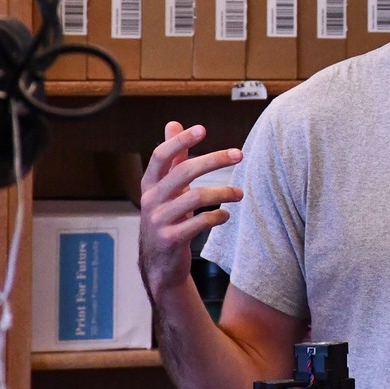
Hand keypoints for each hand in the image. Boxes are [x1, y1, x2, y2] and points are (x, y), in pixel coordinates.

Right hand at [139, 121, 243, 305]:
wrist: (159, 265)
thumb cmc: (167, 218)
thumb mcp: (166, 188)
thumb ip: (172, 157)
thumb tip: (173, 124)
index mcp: (150, 183)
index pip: (161, 156)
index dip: (180, 141)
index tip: (203, 129)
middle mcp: (151, 199)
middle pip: (183, 172)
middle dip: (214, 160)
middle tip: (239, 154)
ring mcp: (159, 221)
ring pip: (196, 196)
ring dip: (223, 192)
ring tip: (239, 194)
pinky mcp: (171, 240)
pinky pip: (199, 222)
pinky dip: (217, 217)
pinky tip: (226, 215)